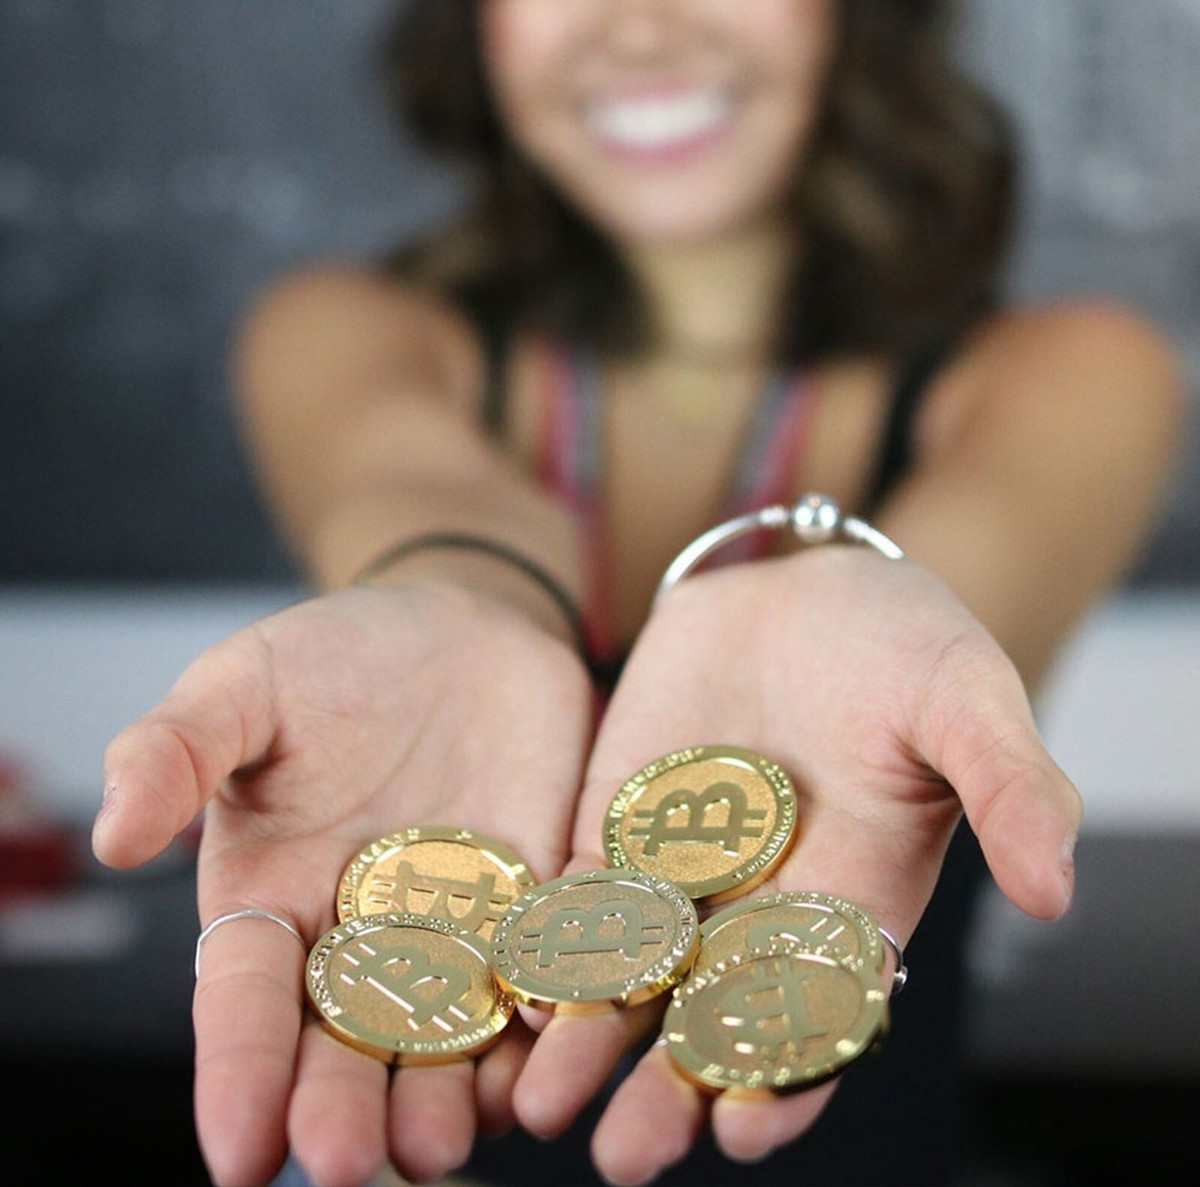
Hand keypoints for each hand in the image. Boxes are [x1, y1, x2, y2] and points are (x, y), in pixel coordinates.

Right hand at [94, 583, 593, 1186]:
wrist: (459, 626)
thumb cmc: (335, 657)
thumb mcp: (245, 685)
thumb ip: (176, 749)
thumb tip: (113, 837)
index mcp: (276, 898)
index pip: (249, 1001)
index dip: (240, 1073)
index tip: (239, 1150)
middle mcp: (365, 935)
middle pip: (349, 1042)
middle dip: (347, 1108)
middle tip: (355, 1164)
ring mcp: (459, 926)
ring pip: (450, 1034)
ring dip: (447, 1095)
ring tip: (446, 1142)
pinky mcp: (540, 898)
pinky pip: (547, 972)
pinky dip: (550, 1019)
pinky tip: (554, 1054)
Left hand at [507, 547, 1080, 1184]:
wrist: (809, 586)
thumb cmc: (905, 645)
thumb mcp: (967, 700)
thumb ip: (1008, 789)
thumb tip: (1057, 892)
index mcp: (851, 900)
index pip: (815, 1011)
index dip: (783, 1072)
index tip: (742, 1130)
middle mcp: (760, 903)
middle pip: (709, 1012)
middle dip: (666, 1083)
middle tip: (623, 1156)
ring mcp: (682, 864)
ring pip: (629, 969)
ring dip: (586, 1034)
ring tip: (535, 1097)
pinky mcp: (618, 817)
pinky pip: (576, 890)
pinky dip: (545, 937)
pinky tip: (504, 982)